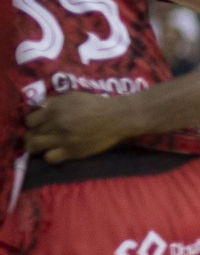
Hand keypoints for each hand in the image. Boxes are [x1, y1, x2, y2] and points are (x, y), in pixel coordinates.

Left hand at [24, 93, 138, 161]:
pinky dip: (49, 156)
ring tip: (42, 146)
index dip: (32, 124)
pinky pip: (50, 158)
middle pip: (30, 134)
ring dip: (36, 147)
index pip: (29, 120)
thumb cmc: (95, 105)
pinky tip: (56, 152)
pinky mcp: (72, 151)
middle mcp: (55, 123)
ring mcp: (63, 139)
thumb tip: (39, 109)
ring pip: (35, 146)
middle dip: (32, 136)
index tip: (38, 125)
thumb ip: (53, 103)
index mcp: (54, 109)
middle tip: (38, 137)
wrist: (116, 118)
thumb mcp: (72, 97)